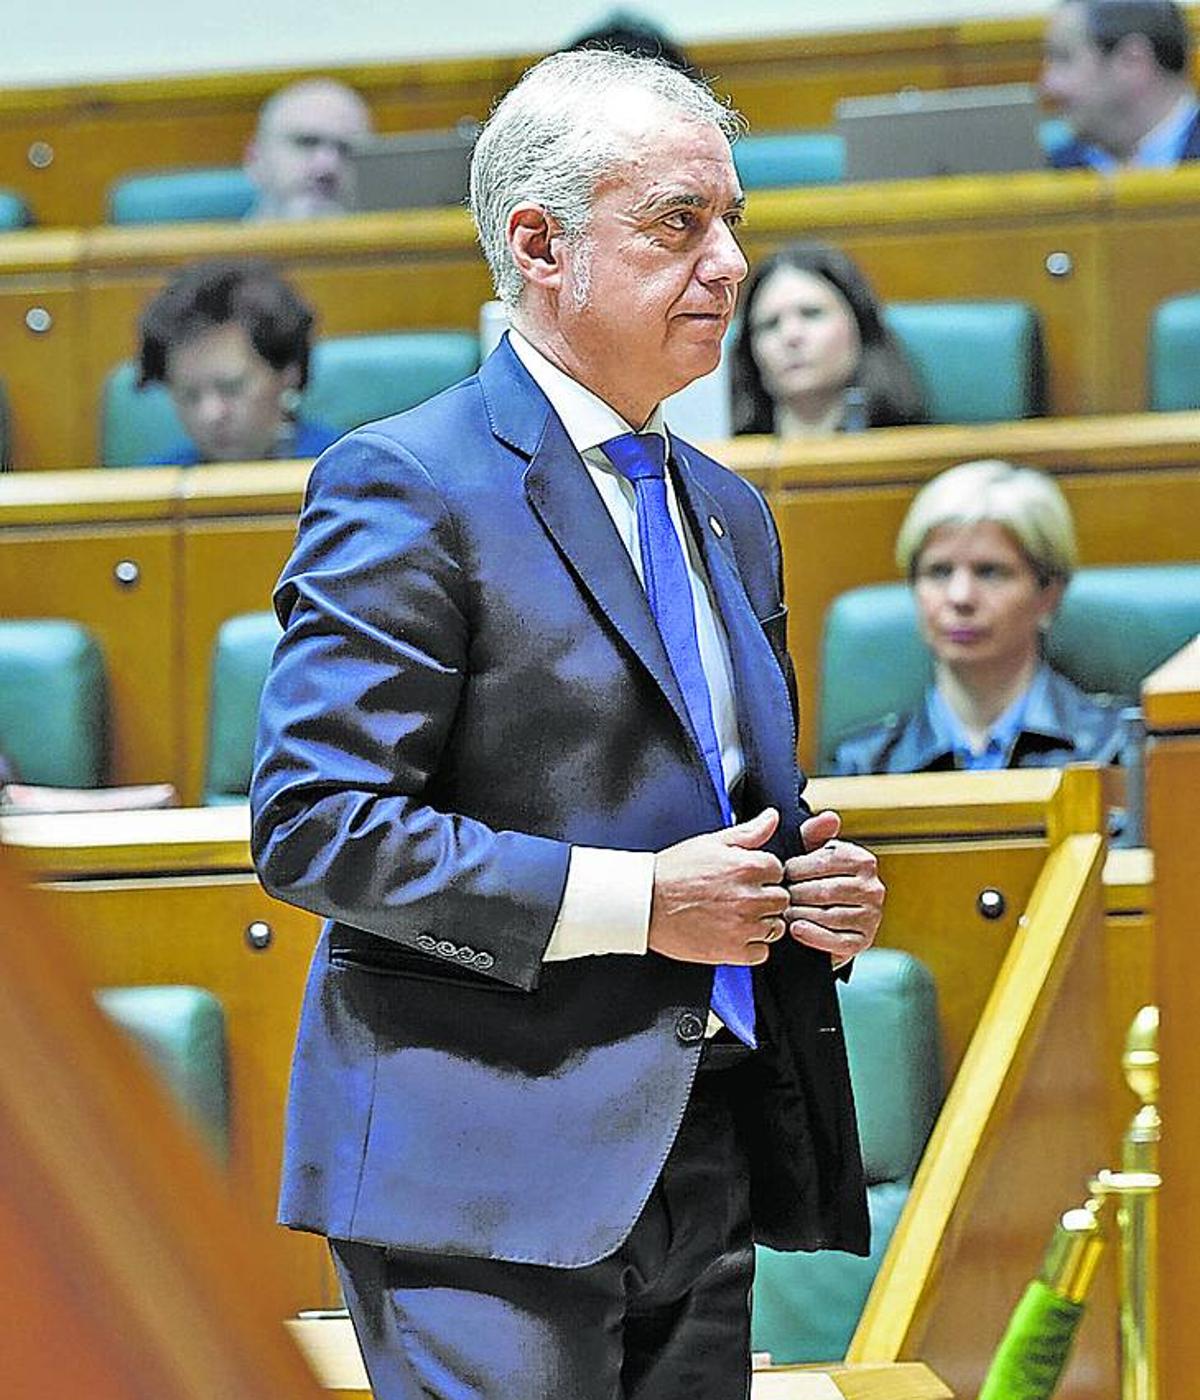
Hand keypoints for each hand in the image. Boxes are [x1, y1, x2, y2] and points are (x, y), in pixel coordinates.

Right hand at [648, 808, 789, 965]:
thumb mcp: (711, 843)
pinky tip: (732, 933)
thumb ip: (749, 832)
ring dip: (761, 922)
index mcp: (746, 867)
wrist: (645, 903)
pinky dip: (751, 946)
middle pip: (781, 900)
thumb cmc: (673, 872)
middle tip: (740, 897)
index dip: (763, 873)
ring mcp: (742, 927)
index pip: (779, 870)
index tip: (747, 878)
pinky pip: (761, 952)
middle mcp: (749, 898)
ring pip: (775, 927)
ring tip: (735, 915)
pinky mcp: (732, 951)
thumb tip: (772, 818)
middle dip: (765, 898)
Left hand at [783, 809, 884, 963]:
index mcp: (862, 860)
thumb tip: (829, 817)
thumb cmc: (814, 880)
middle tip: (777, 896)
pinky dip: (812, 935)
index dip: (798, 867)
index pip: (826, 861)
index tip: (782, 872)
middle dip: (796, 893)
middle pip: (826, 890)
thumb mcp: (812, 853)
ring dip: (800, 914)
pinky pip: (835, 941)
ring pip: (829, 915)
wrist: (824, 921)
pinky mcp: (862, 942)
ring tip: (782, 912)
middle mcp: (873, 888)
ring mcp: (870, 916)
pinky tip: (795, 929)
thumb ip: (815, 833)